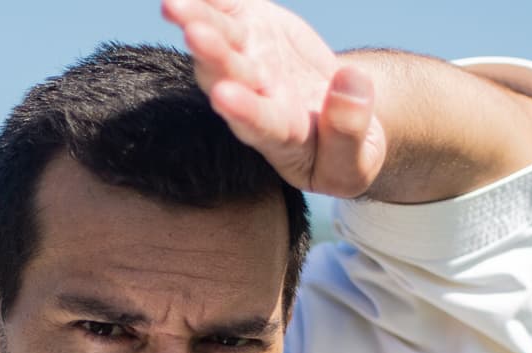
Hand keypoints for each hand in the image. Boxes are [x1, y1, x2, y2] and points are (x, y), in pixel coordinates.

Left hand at [162, 0, 386, 197]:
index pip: (257, 123)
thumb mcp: (357, 158)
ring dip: (197, 19)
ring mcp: (249, 56)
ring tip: (174, 5)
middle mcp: (254, 94)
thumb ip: (350, 130)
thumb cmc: (343, 147)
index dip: (242, 110)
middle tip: (194, 35)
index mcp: (279, 134)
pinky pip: (227, 5)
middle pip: (229, 75)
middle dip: (212, 55)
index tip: (225, 96)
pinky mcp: (250, 24)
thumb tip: (349, 82)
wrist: (334, 110)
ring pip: (222, 38)